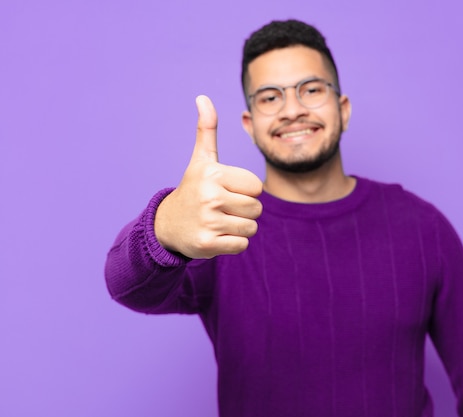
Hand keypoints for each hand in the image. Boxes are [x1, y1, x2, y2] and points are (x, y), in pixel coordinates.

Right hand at [154, 95, 262, 258]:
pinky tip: (216, 235)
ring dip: (240, 227)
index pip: (257, 187)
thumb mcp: (201, 160)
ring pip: (251, 228)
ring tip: (219, 221)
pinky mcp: (207, 244)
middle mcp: (210, 196)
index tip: (226, 190)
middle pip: (257, 209)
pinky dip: (233, 243)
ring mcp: (208, 221)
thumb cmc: (193, 188)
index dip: (245, 191)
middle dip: (244, 211)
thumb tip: (203, 97)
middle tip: (222, 208)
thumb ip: (206, 130)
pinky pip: (242, 245)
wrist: (167, 224)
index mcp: (213, 174)